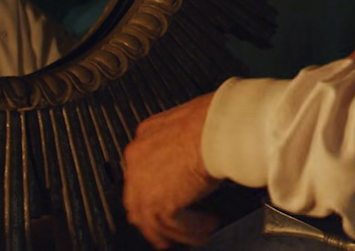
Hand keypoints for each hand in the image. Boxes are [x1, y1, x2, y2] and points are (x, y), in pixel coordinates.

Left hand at [123, 94, 222, 247]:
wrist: (217, 130)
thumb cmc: (215, 121)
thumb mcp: (194, 123)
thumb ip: (188, 140)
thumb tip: (202, 150)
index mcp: (146, 134)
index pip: (142, 167)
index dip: (156, 184)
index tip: (172, 192)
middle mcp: (138, 158)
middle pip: (137, 197)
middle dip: (154, 213)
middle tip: (172, 223)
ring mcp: (142, 183)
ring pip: (151, 218)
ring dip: (177, 229)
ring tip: (197, 233)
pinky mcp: (156, 203)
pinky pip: (171, 227)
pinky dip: (190, 231)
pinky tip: (205, 229)